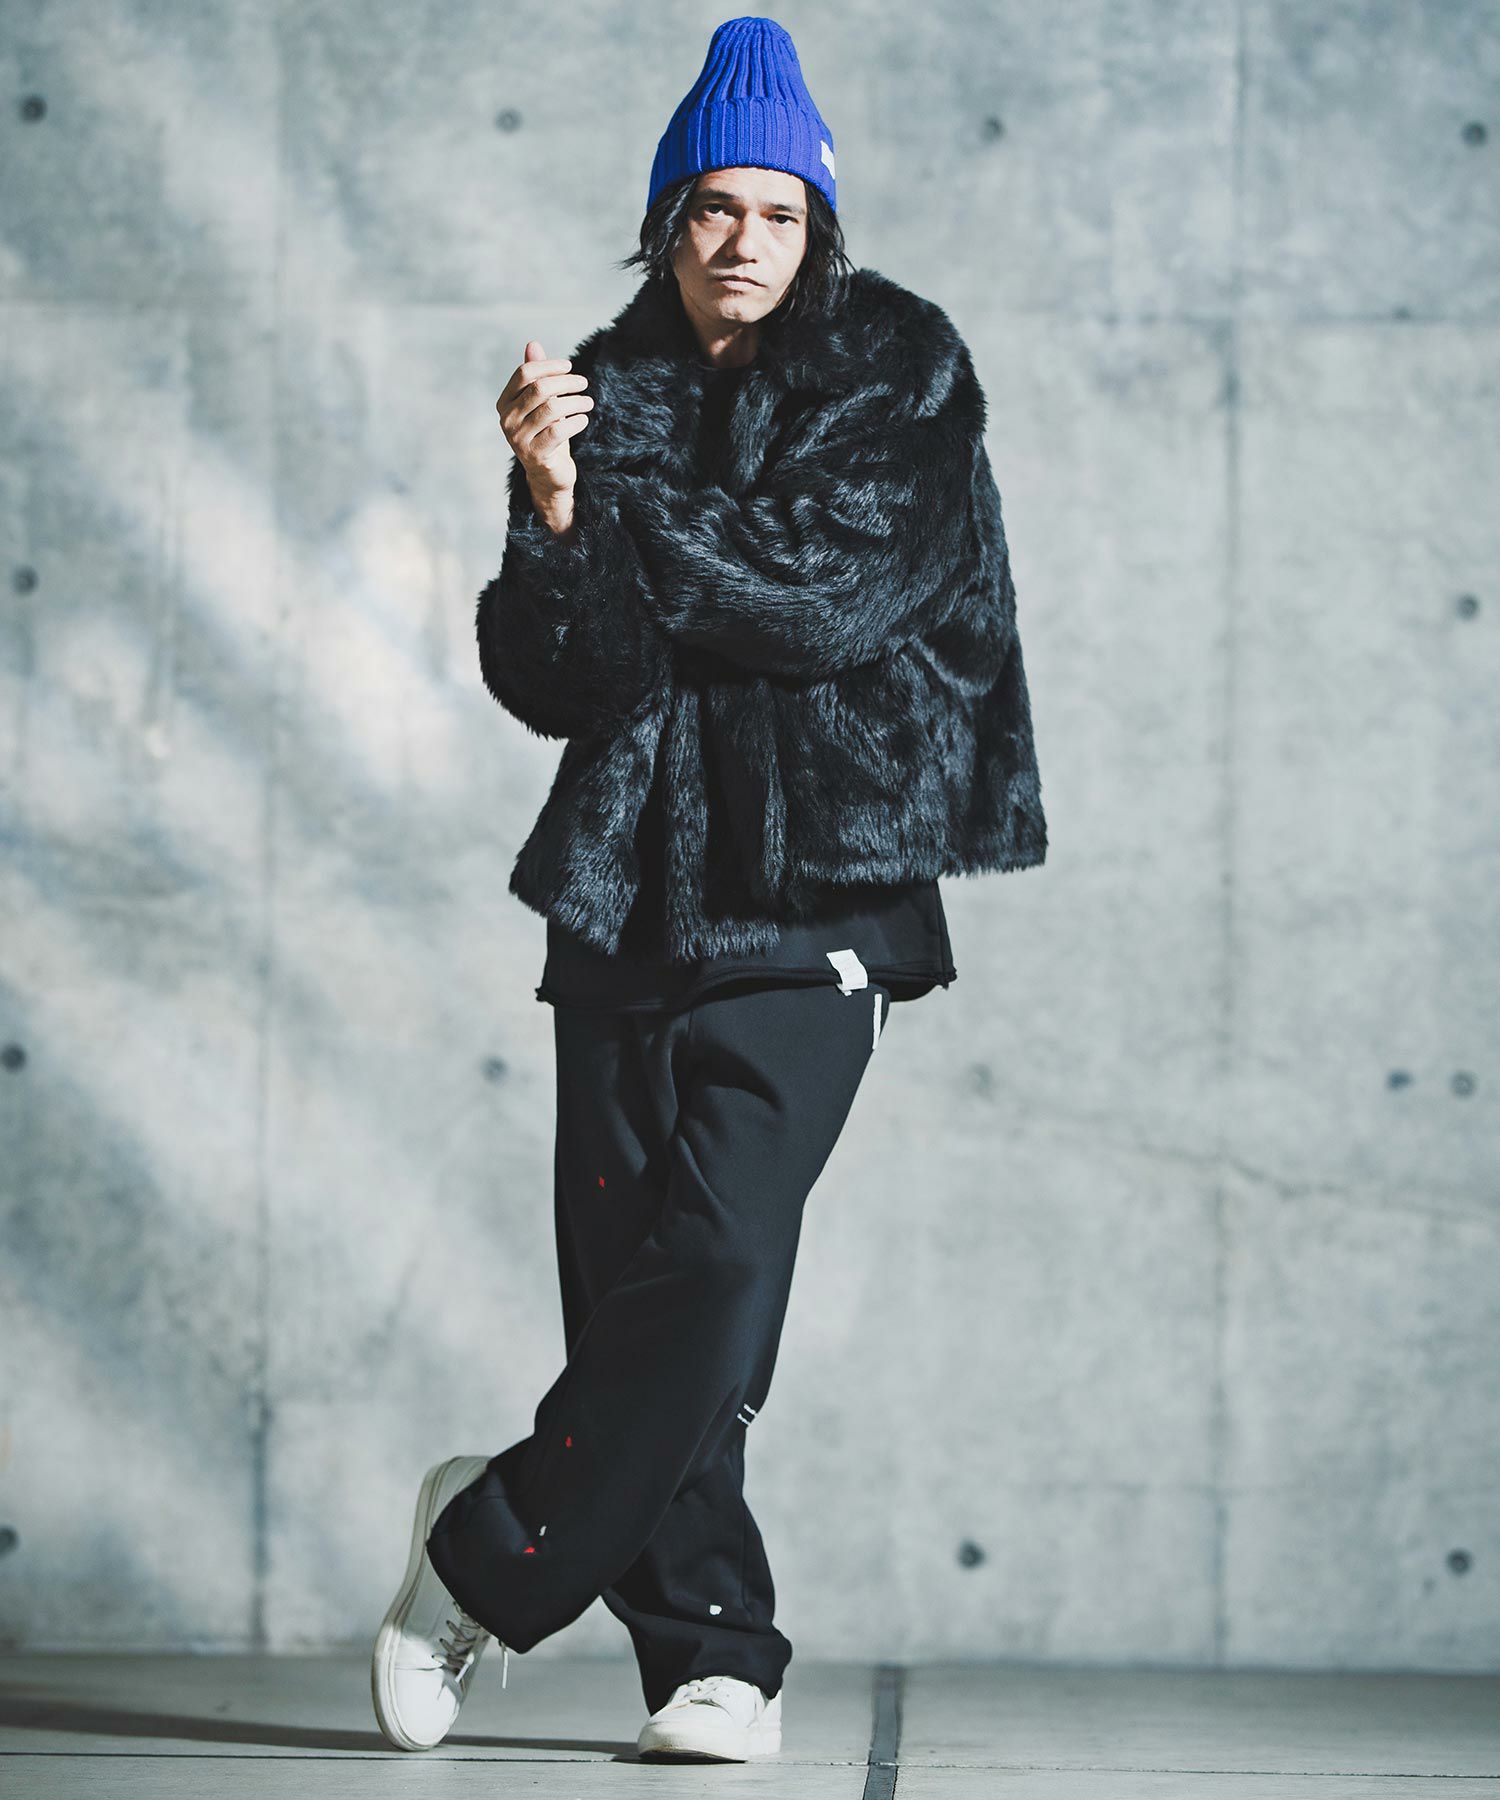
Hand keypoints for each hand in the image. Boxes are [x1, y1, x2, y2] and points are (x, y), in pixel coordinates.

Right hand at [496, 340, 593, 498]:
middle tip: (583, 383)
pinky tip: (583, 419)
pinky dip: (576, 421)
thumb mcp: (540, 403)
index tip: (569, 366)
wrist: (548, 473)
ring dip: (576, 402)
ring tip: (588, 402)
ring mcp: (519, 439)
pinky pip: (560, 430)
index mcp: (504, 403)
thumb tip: (533, 343)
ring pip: (552, 408)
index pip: (524, 373)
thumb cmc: (545, 432)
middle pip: (540, 388)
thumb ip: (536, 376)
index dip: (549, 366)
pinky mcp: (536, 455)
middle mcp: (507, 420)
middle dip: (566, 382)